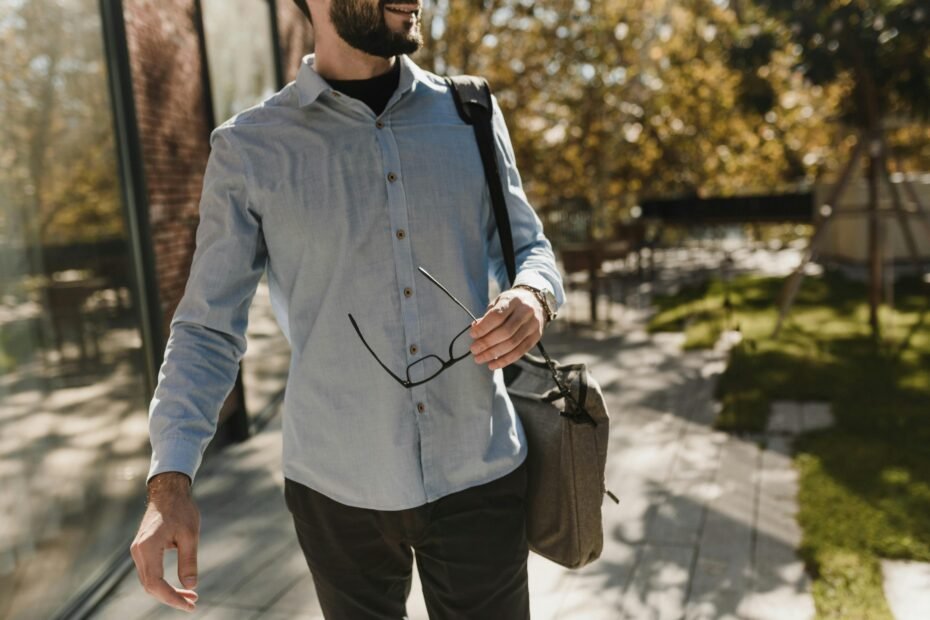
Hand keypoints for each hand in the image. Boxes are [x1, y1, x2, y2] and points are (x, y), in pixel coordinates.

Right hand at [130, 472, 199, 611]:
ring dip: (167, 592)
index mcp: (148, 547)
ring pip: (149, 581)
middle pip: (150, 586)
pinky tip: (179, 587)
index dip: (172, 598)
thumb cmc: (181, 510)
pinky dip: (163, 583)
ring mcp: (137, 551)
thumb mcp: (190, 535)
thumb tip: (191, 586)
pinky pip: (150, 573)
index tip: (190, 604)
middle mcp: (138, 551)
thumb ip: (189, 561)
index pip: (155, 583)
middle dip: (171, 598)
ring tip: (190, 596)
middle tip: (193, 603)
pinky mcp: (142, 550)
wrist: (168, 492)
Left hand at [469, 288, 544, 369]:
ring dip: (494, 354)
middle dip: (487, 343)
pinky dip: (505, 360)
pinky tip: (493, 364)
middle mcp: (525, 312)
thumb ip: (487, 316)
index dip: (483, 328)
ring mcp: (533, 325)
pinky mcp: (536, 337)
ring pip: (512, 344)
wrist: (536, 301)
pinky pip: (520, 352)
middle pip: (505, 332)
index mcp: (513, 300)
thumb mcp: (498, 302)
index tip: (472, 335)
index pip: (497, 316)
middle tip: (474, 350)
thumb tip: (475, 330)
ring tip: (480, 358)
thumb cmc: (511, 303)